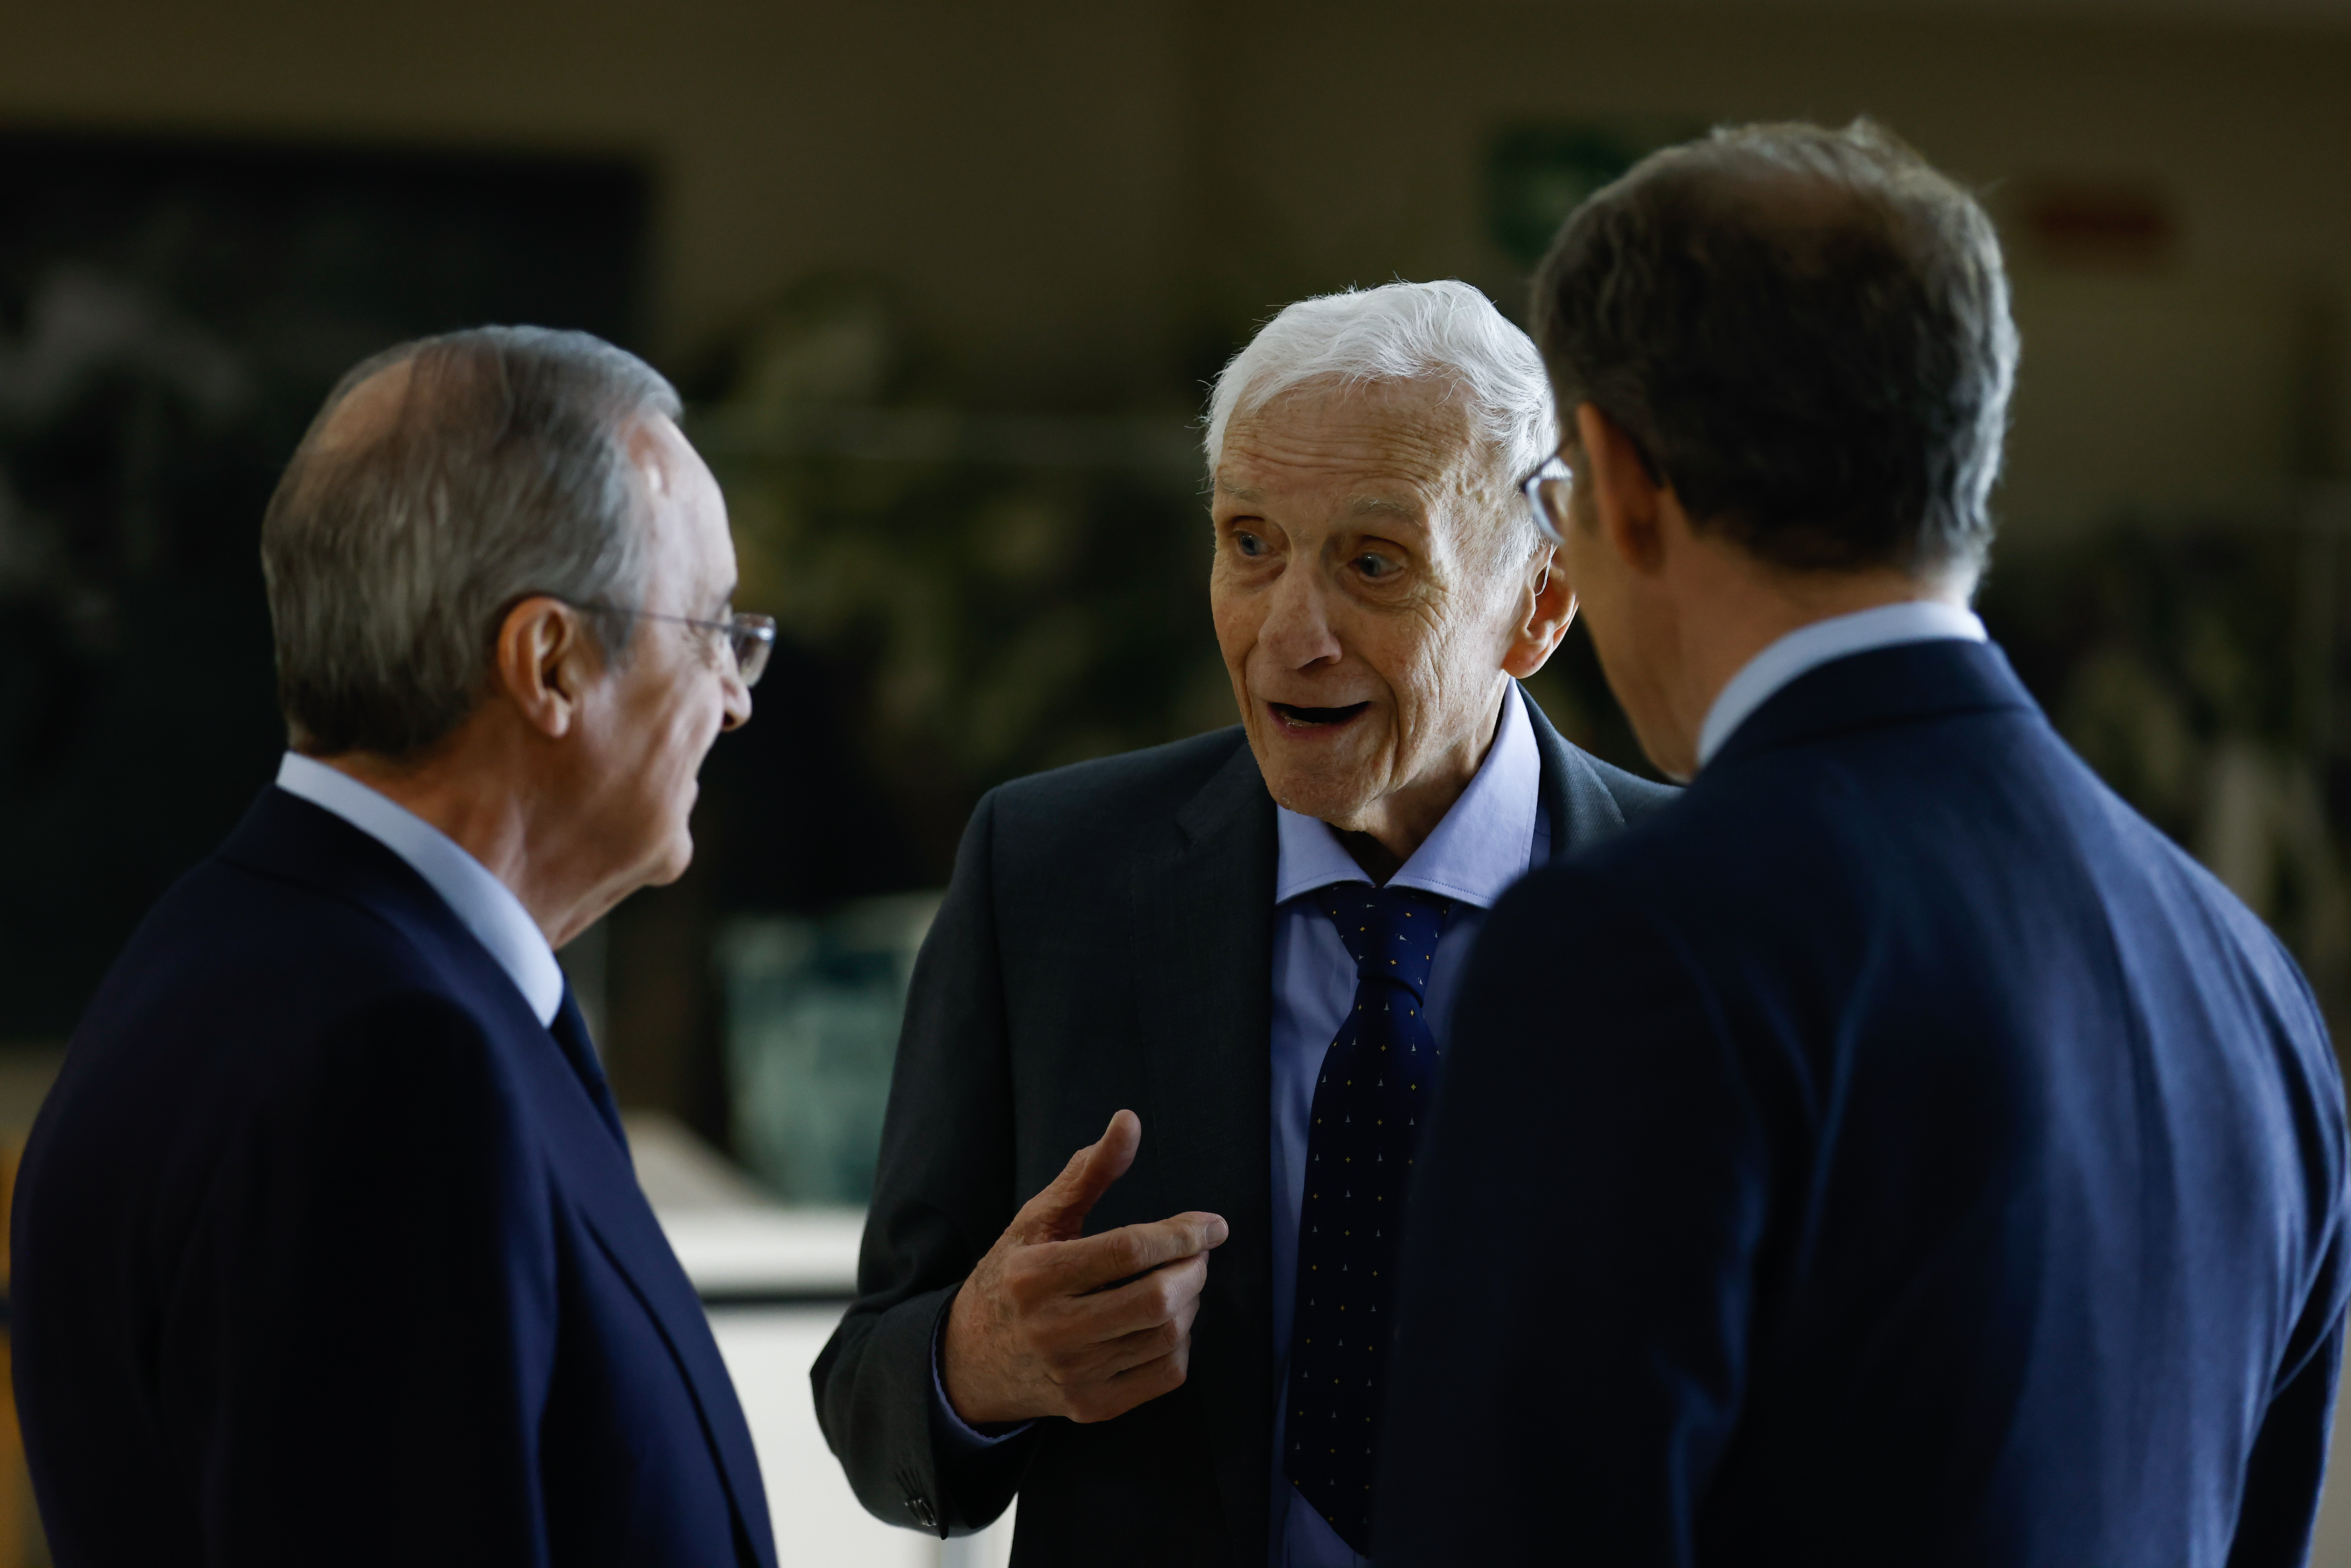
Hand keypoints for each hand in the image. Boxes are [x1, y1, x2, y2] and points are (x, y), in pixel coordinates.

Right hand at [942, 1110, 1227, 1424]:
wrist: (970, 1361)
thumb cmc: (1011, 1277)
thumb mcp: (1037, 1220)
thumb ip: (1087, 1173)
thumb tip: (1128, 1121)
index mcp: (1035, 1276)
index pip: (1130, 1250)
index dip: (1182, 1235)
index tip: (1212, 1226)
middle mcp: (1053, 1330)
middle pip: (1157, 1298)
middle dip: (1194, 1269)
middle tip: (1196, 1252)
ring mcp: (1074, 1375)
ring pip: (1167, 1335)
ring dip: (1191, 1302)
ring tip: (1181, 1280)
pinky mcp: (1092, 1406)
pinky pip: (1165, 1374)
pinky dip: (1181, 1342)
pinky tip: (1166, 1320)